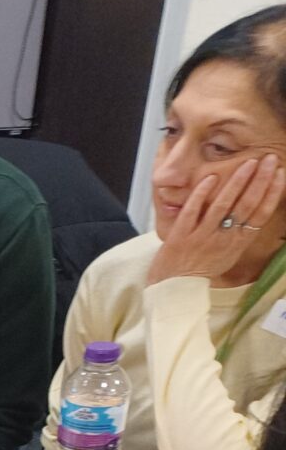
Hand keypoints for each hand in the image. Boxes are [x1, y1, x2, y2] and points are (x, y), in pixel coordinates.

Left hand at [148, 153, 285, 284]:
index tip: (280, 173)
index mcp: (237, 243)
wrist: (173, 289)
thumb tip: (254, 208)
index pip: (260, 215)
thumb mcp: (229, 253)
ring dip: (236, 183)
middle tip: (270, 159)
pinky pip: (192, 212)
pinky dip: (201, 194)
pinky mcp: (180, 237)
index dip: (272, 193)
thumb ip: (240, 233)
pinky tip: (211, 177)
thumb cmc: (202, 269)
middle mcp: (223, 239)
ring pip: (222, 206)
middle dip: (260, 181)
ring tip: (248, 163)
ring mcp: (201, 237)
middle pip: (246, 206)